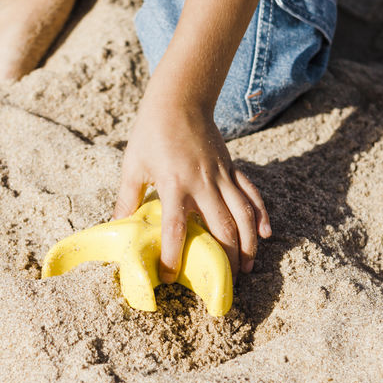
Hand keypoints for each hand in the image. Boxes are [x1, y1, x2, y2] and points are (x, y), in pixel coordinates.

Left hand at [114, 86, 270, 281]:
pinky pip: (252, 194)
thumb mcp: (132, 165)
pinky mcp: (232, 168)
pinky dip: (261, 215)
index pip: (174, 227)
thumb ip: (127, 198)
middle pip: (222, 227)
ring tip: (247, 268)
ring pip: (244, 215)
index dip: (172, 255)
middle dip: (225, 258)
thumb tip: (117, 227)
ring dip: (248, 244)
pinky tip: (265, 235)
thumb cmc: (151, 131)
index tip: (169, 277)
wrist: (180, 98)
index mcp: (174, 184)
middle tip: (224, 283)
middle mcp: (203, 183)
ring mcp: (222, 176)